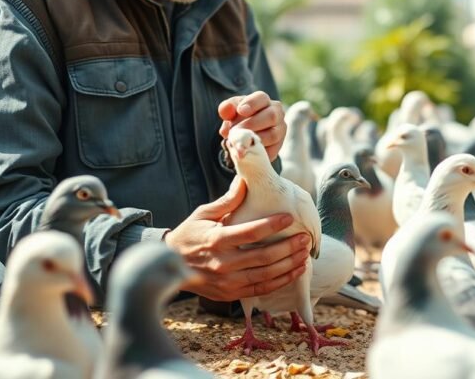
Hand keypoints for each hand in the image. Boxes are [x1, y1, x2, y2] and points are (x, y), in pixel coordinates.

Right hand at [164, 177, 310, 301]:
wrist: (169, 265)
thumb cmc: (190, 234)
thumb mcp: (204, 214)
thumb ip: (228, 200)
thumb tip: (245, 180)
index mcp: (216, 240)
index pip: (251, 233)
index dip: (272, 225)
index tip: (289, 217)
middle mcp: (222, 263)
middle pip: (263, 257)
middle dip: (288, 248)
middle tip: (305, 238)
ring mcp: (227, 282)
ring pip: (265, 276)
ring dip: (289, 265)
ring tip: (305, 254)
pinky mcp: (230, 294)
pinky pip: (261, 289)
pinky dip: (281, 281)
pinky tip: (295, 271)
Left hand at [218, 91, 285, 161]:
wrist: (245, 135)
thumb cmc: (238, 118)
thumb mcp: (230, 110)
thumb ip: (226, 108)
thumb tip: (226, 111)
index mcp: (264, 101)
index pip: (262, 98)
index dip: (252, 104)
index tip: (240, 111)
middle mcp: (277, 113)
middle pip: (271, 116)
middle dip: (252, 124)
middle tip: (237, 131)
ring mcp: (280, 130)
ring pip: (273, 135)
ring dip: (254, 139)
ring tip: (240, 142)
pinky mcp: (278, 146)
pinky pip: (271, 150)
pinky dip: (258, 152)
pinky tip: (247, 151)